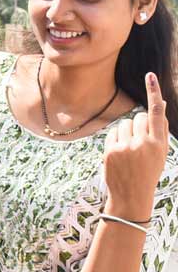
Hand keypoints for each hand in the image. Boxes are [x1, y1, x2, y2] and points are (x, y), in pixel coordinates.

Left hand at [104, 72, 169, 221]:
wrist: (131, 195)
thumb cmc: (148, 171)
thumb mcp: (160, 152)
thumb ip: (159, 129)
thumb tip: (157, 104)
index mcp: (159, 144)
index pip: (156, 113)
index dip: (154, 93)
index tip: (150, 76)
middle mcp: (142, 144)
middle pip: (139, 117)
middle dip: (140, 125)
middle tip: (141, 142)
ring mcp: (125, 147)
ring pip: (125, 124)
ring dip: (127, 132)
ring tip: (130, 150)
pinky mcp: (110, 151)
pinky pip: (113, 132)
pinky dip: (116, 138)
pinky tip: (120, 152)